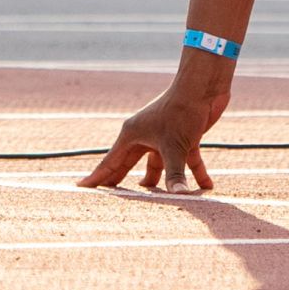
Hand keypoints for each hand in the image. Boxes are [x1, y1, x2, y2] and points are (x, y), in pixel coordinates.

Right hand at [83, 58, 227, 192]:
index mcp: (132, 135)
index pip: (110, 162)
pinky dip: (196, 172)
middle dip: (124, 183)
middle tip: (113, 202)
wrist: (203, 86)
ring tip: (163, 203)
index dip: (97, 177)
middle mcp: (145, 136)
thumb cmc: (182, 110)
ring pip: (159, 165)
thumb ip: (174, 174)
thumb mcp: (175, 146)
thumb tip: (179, 197)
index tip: (81, 188)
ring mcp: (164, 137)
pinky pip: (188, 160)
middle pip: (129, 165)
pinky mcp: (184, 137)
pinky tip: (207, 186)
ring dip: (165, 182)